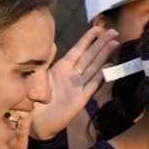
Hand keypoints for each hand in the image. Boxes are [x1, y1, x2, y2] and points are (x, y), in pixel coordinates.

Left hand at [31, 26, 120, 140]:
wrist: (35, 121)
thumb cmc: (33, 98)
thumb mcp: (37, 74)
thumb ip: (46, 59)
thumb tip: (53, 44)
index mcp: (63, 67)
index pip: (79, 50)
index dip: (89, 39)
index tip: (99, 28)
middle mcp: (73, 75)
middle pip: (90, 56)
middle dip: (102, 43)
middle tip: (114, 32)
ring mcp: (79, 86)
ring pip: (95, 67)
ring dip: (105, 55)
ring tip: (115, 43)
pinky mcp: (81, 98)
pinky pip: (93, 84)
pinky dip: (101, 75)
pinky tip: (109, 65)